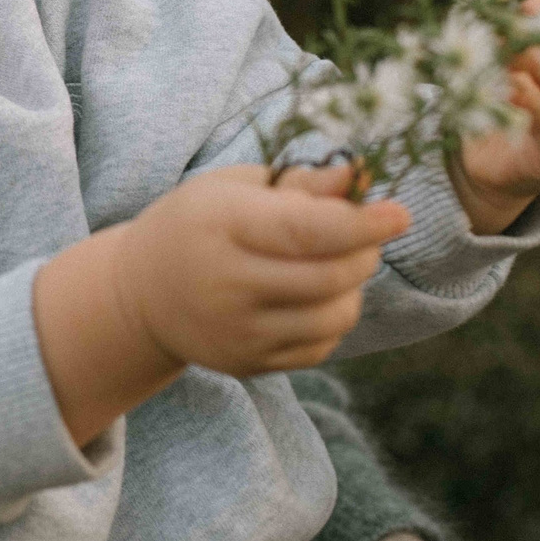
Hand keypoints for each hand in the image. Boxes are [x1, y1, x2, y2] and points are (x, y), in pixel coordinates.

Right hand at [125, 164, 409, 377]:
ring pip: (333, 317)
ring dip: (354, 288)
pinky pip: (320, 347)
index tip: (399, 215)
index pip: (306, 231)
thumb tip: (357, 177)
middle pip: (329, 276)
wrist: (140, 295)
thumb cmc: (196, 224)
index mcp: (220, 225)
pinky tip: (313, 297)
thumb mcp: (233, 187)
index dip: (362, 224)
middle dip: (365, 252)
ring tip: (338, 266)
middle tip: (365, 235)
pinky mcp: (248, 363)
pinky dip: (332, 319)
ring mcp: (237, 332)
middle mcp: (226, 284)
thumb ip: (298, 183)